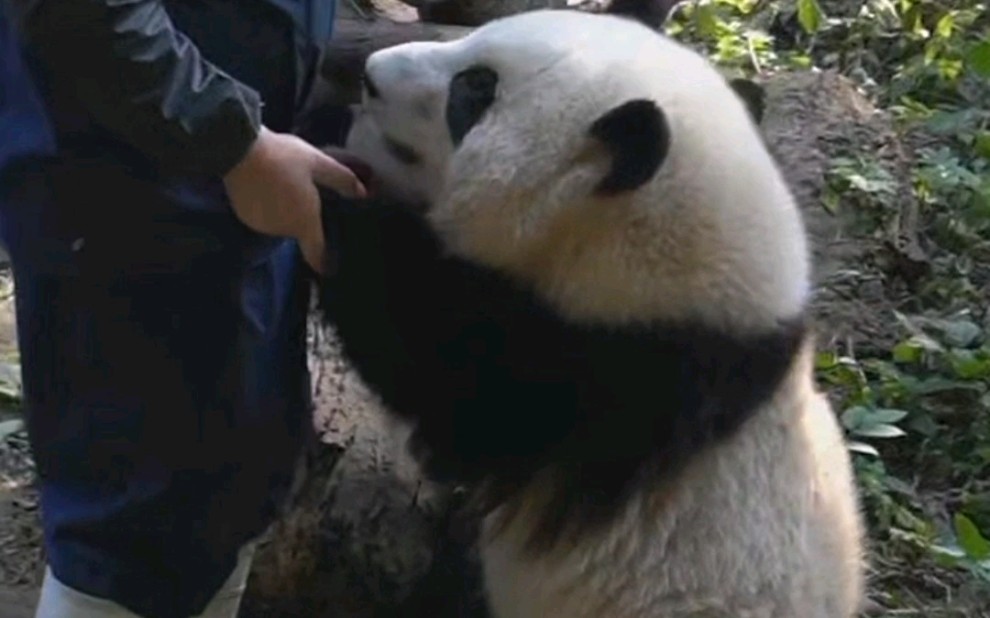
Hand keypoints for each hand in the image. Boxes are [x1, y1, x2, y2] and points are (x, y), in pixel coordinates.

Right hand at [222, 126, 367, 273]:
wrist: (239, 150)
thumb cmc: (284, 158)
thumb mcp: (318, 163)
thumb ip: (342, 180)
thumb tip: (361, 193)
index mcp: (303, 222)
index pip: (315, 252)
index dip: (322, 260)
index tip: (328, 266)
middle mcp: (281, 230)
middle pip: (297, 230)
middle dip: (301, 216)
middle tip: (303, 192)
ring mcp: (261, 225)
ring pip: (279, 221)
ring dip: (283, 210)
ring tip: (284, 184)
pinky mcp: (243, 215)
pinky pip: (262, 214)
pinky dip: (266, 205)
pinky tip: (267, 185)